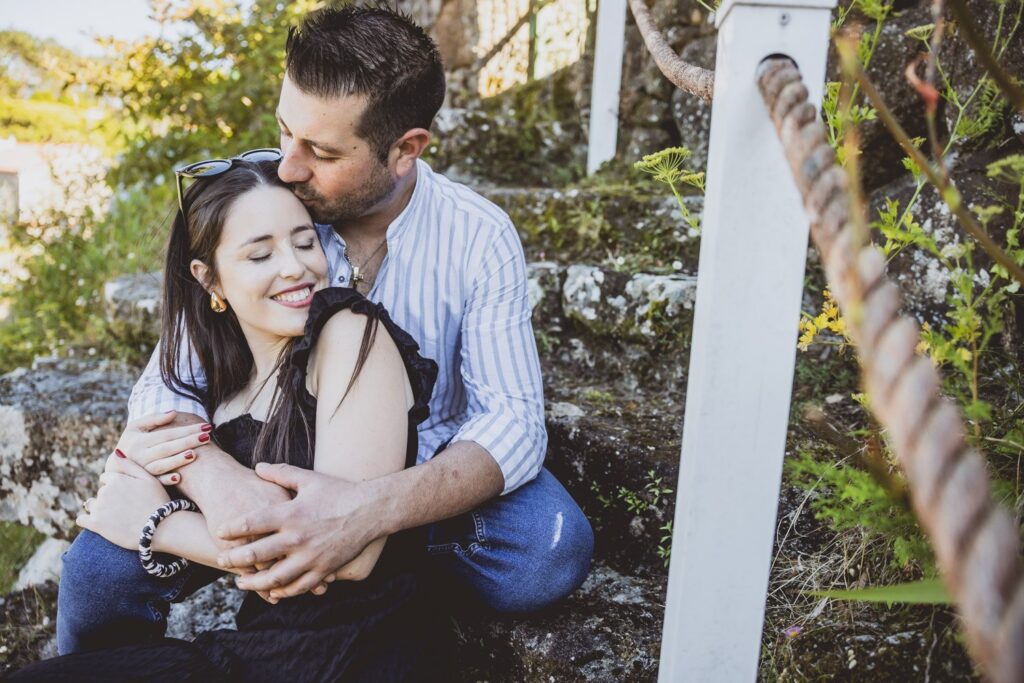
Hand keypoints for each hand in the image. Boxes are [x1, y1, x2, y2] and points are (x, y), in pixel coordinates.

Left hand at [77, 456, 170, 549]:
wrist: (161, 527)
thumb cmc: (158, 501)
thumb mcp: (149, 478)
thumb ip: (130, 465)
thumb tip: (115, 452)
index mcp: (116, 478)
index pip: (107, 478)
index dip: (117, 485)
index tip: (127, 494)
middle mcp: (105, 491)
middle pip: (101, 492)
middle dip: (109, 497)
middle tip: (125, 507)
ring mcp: (99, 508)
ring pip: (91, 504)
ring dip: (99, 508)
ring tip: (116, 517)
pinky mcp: (96, 524)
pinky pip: (81, 519)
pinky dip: (87, 520)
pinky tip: (98, 523)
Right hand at [114, 411, 210, 484]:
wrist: (116, 466)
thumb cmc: (131, 441)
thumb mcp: (136, 427)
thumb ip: (154, 419)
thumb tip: (174, 413)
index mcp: (140, 440)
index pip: (168, 434)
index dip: (187, 430)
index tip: (206, 427)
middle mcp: (140, 456)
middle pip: (168, 448)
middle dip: (188, 442)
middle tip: (207, 436)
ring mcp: (143, 470)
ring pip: (162, 465)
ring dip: (177, 460)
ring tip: (194, 454)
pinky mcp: (146, 482)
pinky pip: (156, 482)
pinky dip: (166, 480)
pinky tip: (179, 477)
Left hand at [216, 463, 383, 598]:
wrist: (371, 510)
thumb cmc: (339, 492)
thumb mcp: (309, 479)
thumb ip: (281, 473)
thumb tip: (258, 467)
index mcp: (291, 513)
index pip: (252, 523)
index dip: (232, 528)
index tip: (220, 531)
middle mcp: (298, 537)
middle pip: (257, 553)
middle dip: (235, 559)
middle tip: (223, 560)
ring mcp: (311, 556)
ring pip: (274, 578)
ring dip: (254, 582)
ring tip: (240, 583)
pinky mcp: (324, 569)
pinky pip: (299, 587)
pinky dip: (282, 591)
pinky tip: (271, 591)